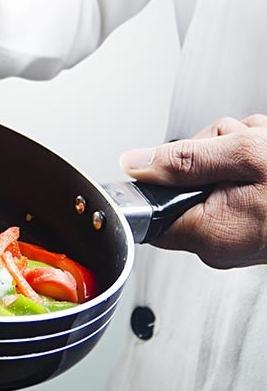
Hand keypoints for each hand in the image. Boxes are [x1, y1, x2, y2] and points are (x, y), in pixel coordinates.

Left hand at [120, 115, 266, 267]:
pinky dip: (246, 168)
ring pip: (208, 179)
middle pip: (180, 185)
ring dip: (230, 155)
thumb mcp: (243, 156)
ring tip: (260, 154)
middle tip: (236, 147)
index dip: (153, 179)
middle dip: (206, 154)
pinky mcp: (252, 227)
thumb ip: (186, 158)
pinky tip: (265, 165)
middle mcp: (218, 243)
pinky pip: (232, 188)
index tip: (169, 159)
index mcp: (207, 232)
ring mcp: (236, 237)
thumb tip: (136, 163)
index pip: (147, 213)